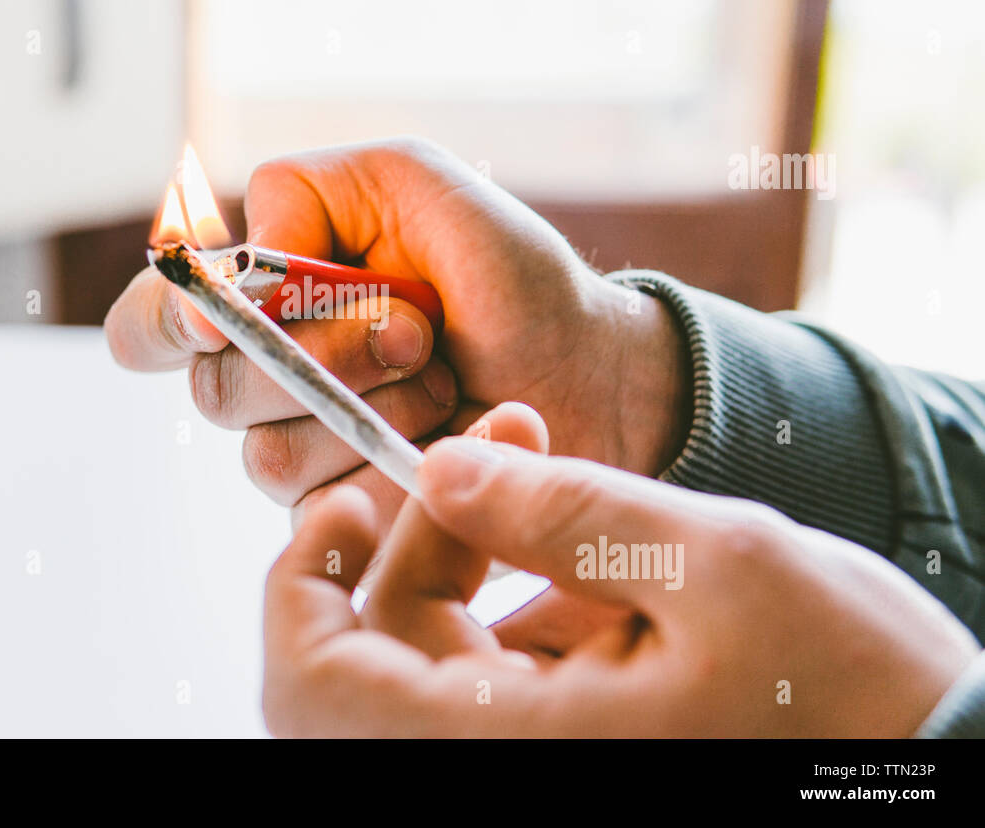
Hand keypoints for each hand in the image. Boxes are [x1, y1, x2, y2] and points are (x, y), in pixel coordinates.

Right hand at [106, 138, 689, 531]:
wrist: (588, 369)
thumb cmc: (503, 272)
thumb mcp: (410, 181)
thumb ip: (303, 190)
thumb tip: (231, 264)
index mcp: (264, 295)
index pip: (151, 322)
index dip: (167, 321)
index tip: (221, 312)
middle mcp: (267, 375)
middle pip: (213, 389)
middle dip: (320, 350)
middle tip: (412, 327)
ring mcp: (303, 450)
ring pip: (266, 453)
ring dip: (369, 404)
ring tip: (441, 375)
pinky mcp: (344, 514)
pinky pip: (323, 506)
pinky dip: (390, 459)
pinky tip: (444, 432)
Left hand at [262, 404, 980, 736]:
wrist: (951, 759)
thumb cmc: (859, 693)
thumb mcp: (716, 565)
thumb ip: (563, 510)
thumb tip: (445, 466)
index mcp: (507, 752)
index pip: (313, 688)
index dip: (299, 588)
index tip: (338, 501)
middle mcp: (503, 771)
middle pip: (379, 659)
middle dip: (415, 537)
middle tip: (478, 447)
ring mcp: (543, 765)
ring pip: (444, 665)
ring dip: (473, 560)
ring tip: (545, 470)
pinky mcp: (583, 755)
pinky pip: (507, 684)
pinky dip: (524, 610)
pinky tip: (590, 552)